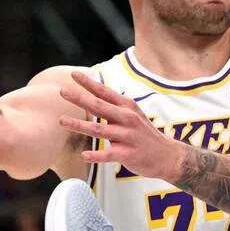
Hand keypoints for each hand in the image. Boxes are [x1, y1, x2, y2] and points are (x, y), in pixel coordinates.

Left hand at [58, 71, 182, 181]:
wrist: (168, 156)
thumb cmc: (145, 134)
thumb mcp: (133, 114)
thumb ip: (115, 106)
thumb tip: (95, 94)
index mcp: (127, 107)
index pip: (105, 92)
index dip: (88, 83)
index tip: (73, 74)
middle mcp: (128, 118)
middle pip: (99, 107)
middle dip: (79, 98)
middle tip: (62, 91)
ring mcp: (128, 136)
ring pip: (99, 130)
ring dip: (79, 125)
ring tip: (61, 120)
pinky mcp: (129, 154)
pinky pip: (109, 154)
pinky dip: (96, 155)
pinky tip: (84, 154)